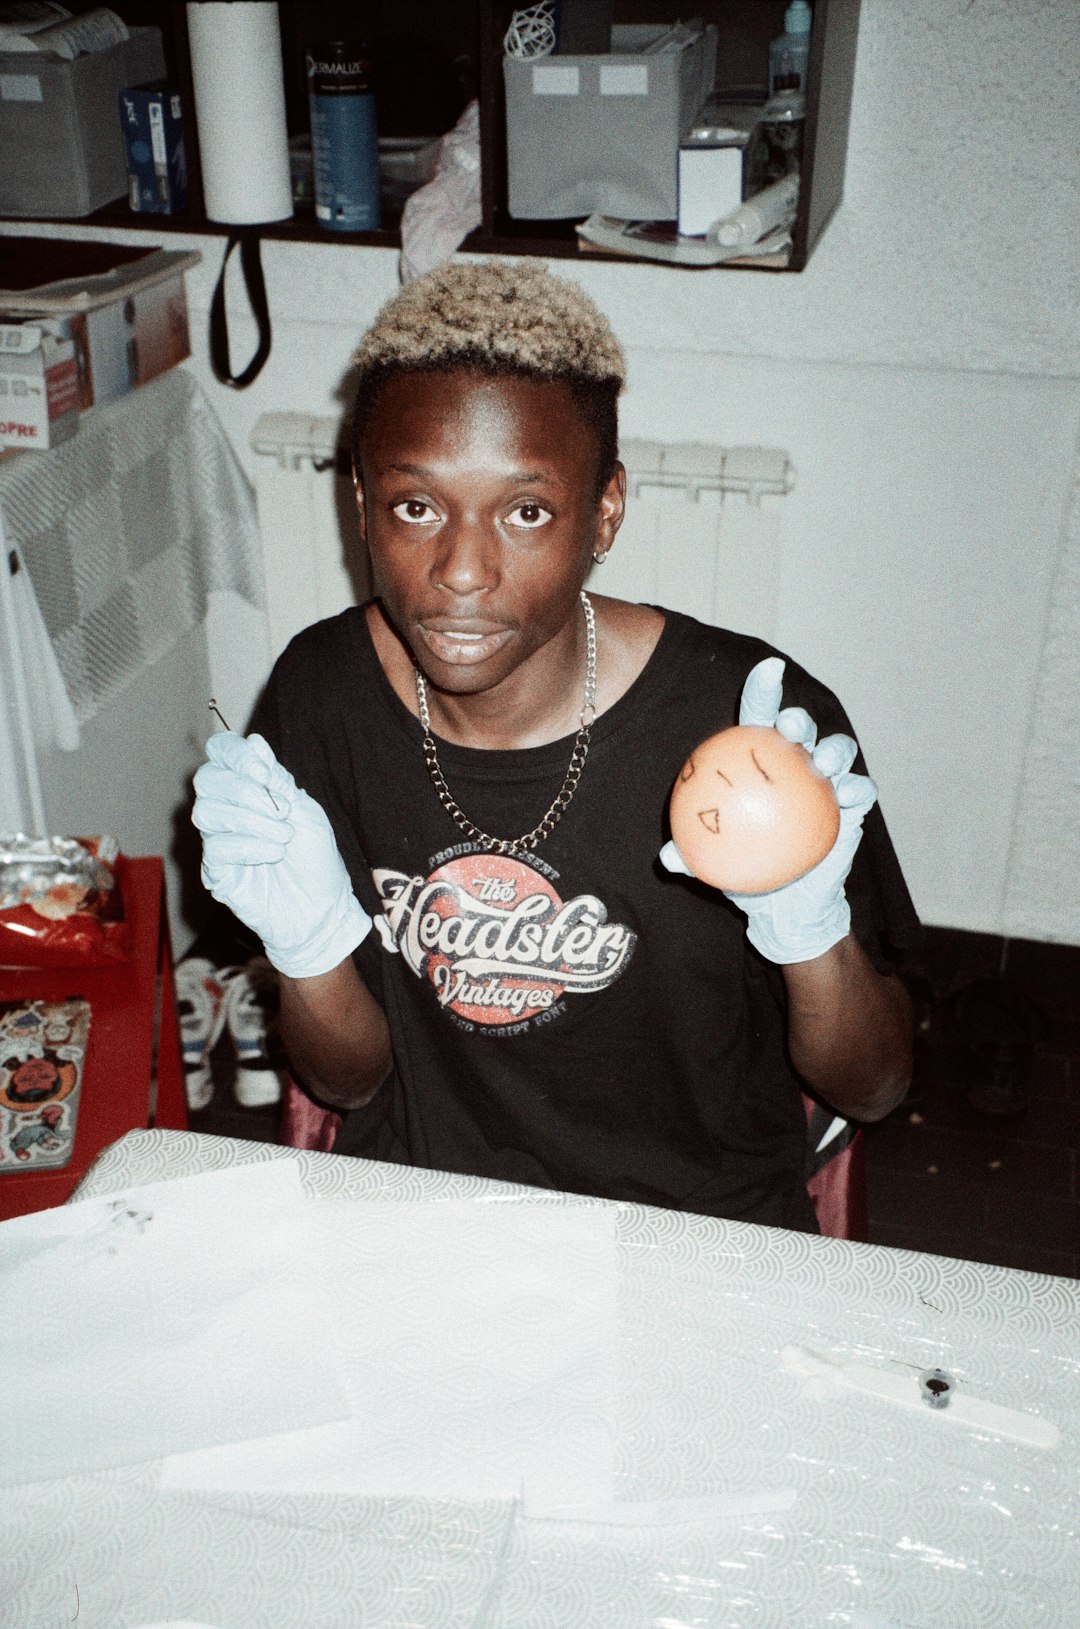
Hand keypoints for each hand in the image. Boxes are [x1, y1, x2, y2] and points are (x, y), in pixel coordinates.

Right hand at [192, 732, 371, 978]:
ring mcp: (217, 842)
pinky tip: (274, 855)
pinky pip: (216, 848)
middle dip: (245, 791)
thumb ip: (277, 779)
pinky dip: (249, 847)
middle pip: (206, 780)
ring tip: (283, 837)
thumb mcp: (305, 811)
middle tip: (280, 812)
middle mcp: (226, 811)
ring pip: (206, 813)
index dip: (235, 755)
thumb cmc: (316, 860)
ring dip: (251, 821)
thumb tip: (254, 741)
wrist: (322, 909)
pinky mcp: (215, 872)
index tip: (265, 774)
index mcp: (248, 789)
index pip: (220, 753)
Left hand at [661, 657, 876, 963]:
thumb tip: (669, 857)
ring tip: (825, 762)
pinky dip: (859, 788)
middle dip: (799, 719)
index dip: (765, 690)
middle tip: (791, 728)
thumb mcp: (713, 864)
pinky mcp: (852, 807)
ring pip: (838, 750)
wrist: (786, 903)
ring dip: (835, 749)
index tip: (769, 670)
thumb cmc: (745, 869)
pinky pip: (861, 792)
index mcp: (759, 761)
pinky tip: (850, 795)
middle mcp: (796, 763)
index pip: (760, 718)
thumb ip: (692, 855)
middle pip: (801, 729)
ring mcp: (827, 783)